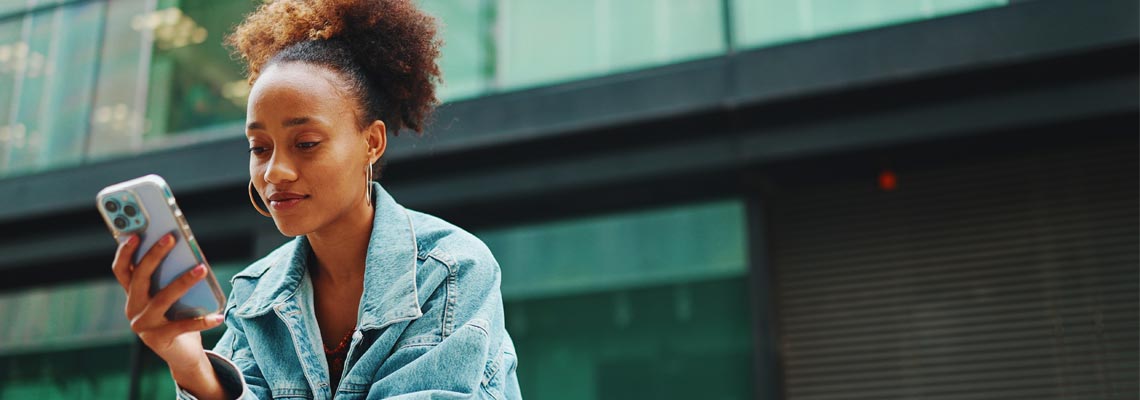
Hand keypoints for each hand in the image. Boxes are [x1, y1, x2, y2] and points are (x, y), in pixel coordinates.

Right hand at [111, 233, 223, 371]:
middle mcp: (133, 309)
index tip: (134, 233)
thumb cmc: (178, 316)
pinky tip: (219, 315)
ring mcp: (144, 325)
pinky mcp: (160, 339)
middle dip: (154, 255)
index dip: (125, 252)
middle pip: (140, 278)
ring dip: (183, 281)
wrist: (182, 354)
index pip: (122, 270)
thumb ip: (171, 277)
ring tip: (201, 268)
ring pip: (162, 298)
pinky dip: (203, 320)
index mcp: (133, 295)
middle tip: (171, 238)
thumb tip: (187, 252)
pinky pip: (183, 326)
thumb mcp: (172, 295)